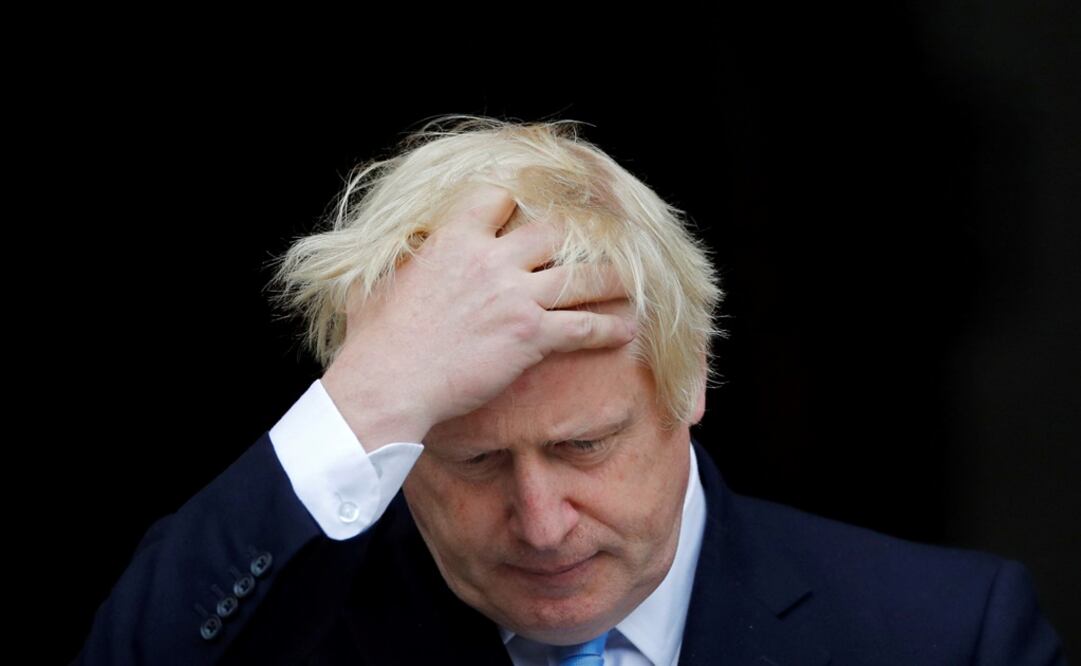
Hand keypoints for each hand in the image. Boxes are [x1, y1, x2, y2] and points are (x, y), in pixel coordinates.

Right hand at [321, 183, 635, 451]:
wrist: (388, 382)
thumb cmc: (377, 337)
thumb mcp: (383, 279)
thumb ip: (408, 257)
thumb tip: (409, 249)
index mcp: (454, 238)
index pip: (498, 196)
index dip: (517, 200)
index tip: (531, 208)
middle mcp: (491, 259)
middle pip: (553, 230)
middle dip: (579, 235)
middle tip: (602, 237)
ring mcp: (514, 296)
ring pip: (579, 276)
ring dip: (610, 278)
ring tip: (630, 279)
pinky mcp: (529, 335)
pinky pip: (582, 326)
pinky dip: (608, 328)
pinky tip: (626, 329)